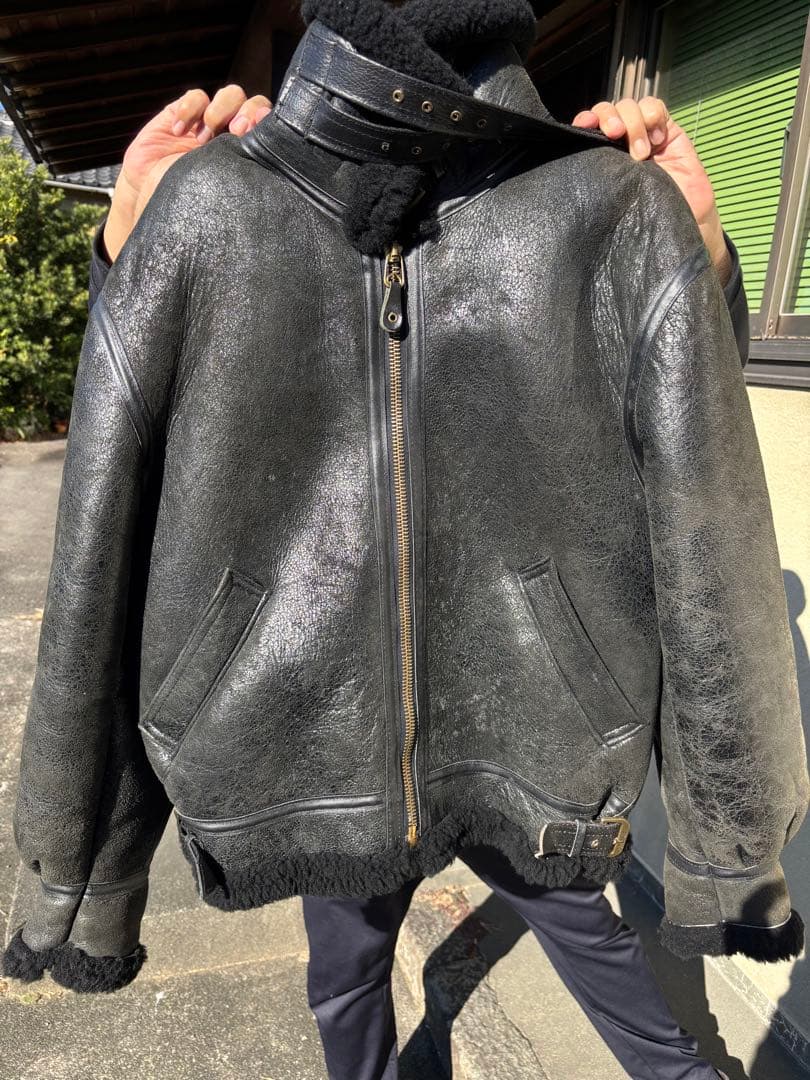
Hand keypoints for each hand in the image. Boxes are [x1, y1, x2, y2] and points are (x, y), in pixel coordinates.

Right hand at [103, 86, 271, 261]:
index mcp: (248, 153)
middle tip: (237, 130)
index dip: (266, 121)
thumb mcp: (226, 187)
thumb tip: (267, 151)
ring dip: (221, 110)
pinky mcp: (184, 113)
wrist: (150, 196)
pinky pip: (196, 97)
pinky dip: (189, 110)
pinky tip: (178, 132)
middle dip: (248, 112)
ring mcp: (209, 122)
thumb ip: (245, 167)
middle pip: (253, 104)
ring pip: (231, 95)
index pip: (268, 127)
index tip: (259, 132)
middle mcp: (233, 134)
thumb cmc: (192, 201)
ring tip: (205, 137)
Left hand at [572, 97, 731, 285]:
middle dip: (609, 117)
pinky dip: (653, 116)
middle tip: (615, 134)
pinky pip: (655, 107)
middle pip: (608, 109)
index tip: (584, 125)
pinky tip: (657, 140)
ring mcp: (644, 133)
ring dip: (633, 123)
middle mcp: (620, 142)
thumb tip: (573, 160)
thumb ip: (598, 173)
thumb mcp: (612, 195)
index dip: (586, 119)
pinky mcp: (666, 129)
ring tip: (642, 153)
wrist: (679, 223)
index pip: (589, 125)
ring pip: (630, 106)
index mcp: (601, 155)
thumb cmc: (641, 215)